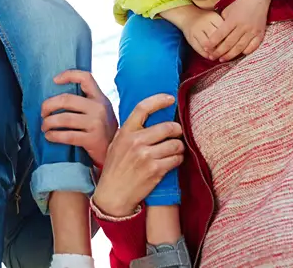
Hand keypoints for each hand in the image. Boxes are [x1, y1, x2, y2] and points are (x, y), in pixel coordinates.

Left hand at [41, 70, 117, 167]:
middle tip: (43, 112)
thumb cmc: (103, 131)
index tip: (54, 80)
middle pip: (67, 99)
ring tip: (44, 126)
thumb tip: (57, 99)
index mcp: (100, 98)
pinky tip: (49, 136)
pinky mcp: (92, 139)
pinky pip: (67, 135)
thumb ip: (86, 103)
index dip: (69, 75)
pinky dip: (54, 136)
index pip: (85, 78)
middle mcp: (99, 108)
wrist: (116, 151)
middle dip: (49, 105)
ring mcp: (96, 124)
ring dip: (49, 122)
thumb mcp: (100, 111)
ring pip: (64, 118)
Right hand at [92, 94, 183, 218]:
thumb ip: (131, 131)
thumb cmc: (115, 168)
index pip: (143, 108)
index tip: (170, 99)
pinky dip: (178, 159)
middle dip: (177, 130)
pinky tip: (172, 161)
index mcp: (125, 132)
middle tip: (177, 133)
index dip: (159, 100)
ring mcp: (146, 156)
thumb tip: (148, 116)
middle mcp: (136, 142)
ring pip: (175, 144)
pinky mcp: (156, 170)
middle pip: (167, 127)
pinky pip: (176, 159)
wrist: (113, 194)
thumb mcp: (117, 144)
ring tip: (174, 150)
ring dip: (179, 147)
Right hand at [164, 4, 229, 58]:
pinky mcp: (190, 38)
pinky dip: (205, 54)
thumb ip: (224, 26)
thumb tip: (235, 39)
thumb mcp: (216, 18)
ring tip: (218, 57)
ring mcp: (196, 31)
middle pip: (214, 38)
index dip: (228, 39)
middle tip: (227, 53)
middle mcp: (203, 23)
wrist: (188, 16)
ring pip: (206, 44)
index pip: (223, 30)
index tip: (234, 45)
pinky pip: (198, 48)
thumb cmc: (206, 19)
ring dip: (213, 52)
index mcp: (212, 17)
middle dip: (221, 47)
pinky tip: (209, 57)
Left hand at [211, 0, 270, 60]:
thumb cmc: (240, 5)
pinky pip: (252, 47)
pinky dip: (245, 52)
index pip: (220, 34)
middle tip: (211, 57)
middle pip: (229, 43)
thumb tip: (214, 36)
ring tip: (222, 59)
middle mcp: (243, 26)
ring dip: (230, 55)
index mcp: (233, 20)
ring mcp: (252, 31)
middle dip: (219, 52)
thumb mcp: (227, 11)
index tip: (206, 48)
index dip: (212, 42)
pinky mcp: (260, 34)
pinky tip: (238, 54)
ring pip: (240, 47)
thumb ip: (221, 23)